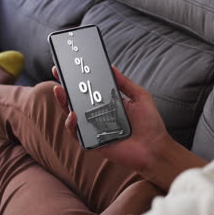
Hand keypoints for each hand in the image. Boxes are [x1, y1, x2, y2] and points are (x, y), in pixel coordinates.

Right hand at [52, 66, 169, 171]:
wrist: (155, 148)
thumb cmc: (151, 124)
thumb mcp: (140, 97)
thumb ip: (125, 83)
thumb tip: (111, 67)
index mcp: (110, 104)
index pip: (91, 90)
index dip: (80, 79)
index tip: (70, 66)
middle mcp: (101, 115)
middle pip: (78, 101)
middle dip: (66, 87)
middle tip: (58, 73)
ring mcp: (95, 129)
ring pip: (73, 115)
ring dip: (64, 103)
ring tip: (60, 90)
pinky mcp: (93, 143)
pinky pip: (77, 134)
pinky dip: (72, 124)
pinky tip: (73, 114)